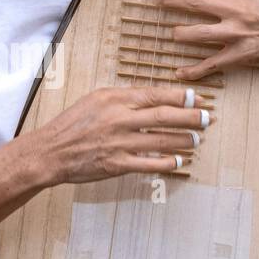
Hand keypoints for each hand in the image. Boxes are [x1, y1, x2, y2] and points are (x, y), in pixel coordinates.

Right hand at [39, 84, 212, 185]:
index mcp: (114, 98)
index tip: (198, 98)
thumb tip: (153, 98)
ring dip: (184, 140)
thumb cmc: (72, 125)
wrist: (50, 152)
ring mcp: (119, 143)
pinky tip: (179, 161)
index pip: (155, 94)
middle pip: (165, 116)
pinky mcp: (117, 164)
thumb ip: (123, 98)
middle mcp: (119, 118)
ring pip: (162, 140)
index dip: (181, 96)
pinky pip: (150, 163)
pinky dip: (168, 162)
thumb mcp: (95, 100)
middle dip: (191, 117)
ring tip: (197, 140)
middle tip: (208, 118)